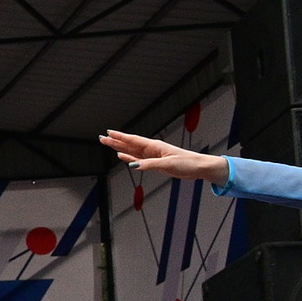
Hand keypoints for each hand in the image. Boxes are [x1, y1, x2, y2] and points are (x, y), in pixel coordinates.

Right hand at [99, 129, 225, 182]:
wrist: (198, 167)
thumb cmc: (187, 162)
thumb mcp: (167, 163)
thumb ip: (148, 164)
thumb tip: (132, 165)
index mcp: (154, 146)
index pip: (133, 140)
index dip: (120, 137)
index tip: (109, 133)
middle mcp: (151, 149)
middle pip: (129, 144)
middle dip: (116, 141)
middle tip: (102, 138)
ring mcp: (152, 156)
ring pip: (131, 151)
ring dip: (120, 148)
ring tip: (109, 144)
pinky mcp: (154, 163)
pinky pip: (137, 159)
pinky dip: (128, 158)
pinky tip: (122, 156)